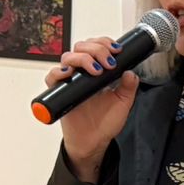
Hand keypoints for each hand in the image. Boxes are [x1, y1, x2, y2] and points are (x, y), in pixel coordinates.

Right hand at [47, 37, 140, 182]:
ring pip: (68, 57)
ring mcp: (69, 81)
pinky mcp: (59, 92)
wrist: (93, 141)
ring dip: (83, 58)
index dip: (105, 43)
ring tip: (97, 70)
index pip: (96, 46)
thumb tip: (130, 72)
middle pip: (82, 47)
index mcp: (96, 70)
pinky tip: (70, 73)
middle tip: (108, 61)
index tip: (116, 50)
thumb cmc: (104, 122)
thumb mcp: (123, 103)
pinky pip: (52, 77)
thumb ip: (128, 87)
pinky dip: (59, 72)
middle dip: (97, 49)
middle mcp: (81, 72)